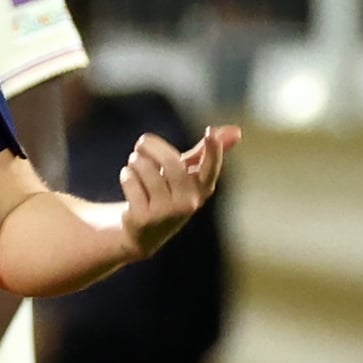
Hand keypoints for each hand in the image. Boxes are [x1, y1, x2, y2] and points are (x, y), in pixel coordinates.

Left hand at [118, 124, 239, 260]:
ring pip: (145, 168)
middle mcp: (189, 203)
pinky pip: (130, 181)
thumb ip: (206, 153)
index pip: (211, 168)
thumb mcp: (188, 174)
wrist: (145, 232)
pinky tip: (129, 181)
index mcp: (202, 188)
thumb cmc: (169, 194)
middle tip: (142, 142)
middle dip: (152, 146)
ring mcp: (166, 212)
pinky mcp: (144, 218)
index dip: (213, 151)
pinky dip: (126, 175)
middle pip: (170, 162)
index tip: (211, 133)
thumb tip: (236, 130)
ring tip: (135, 164)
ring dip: (136, 160)